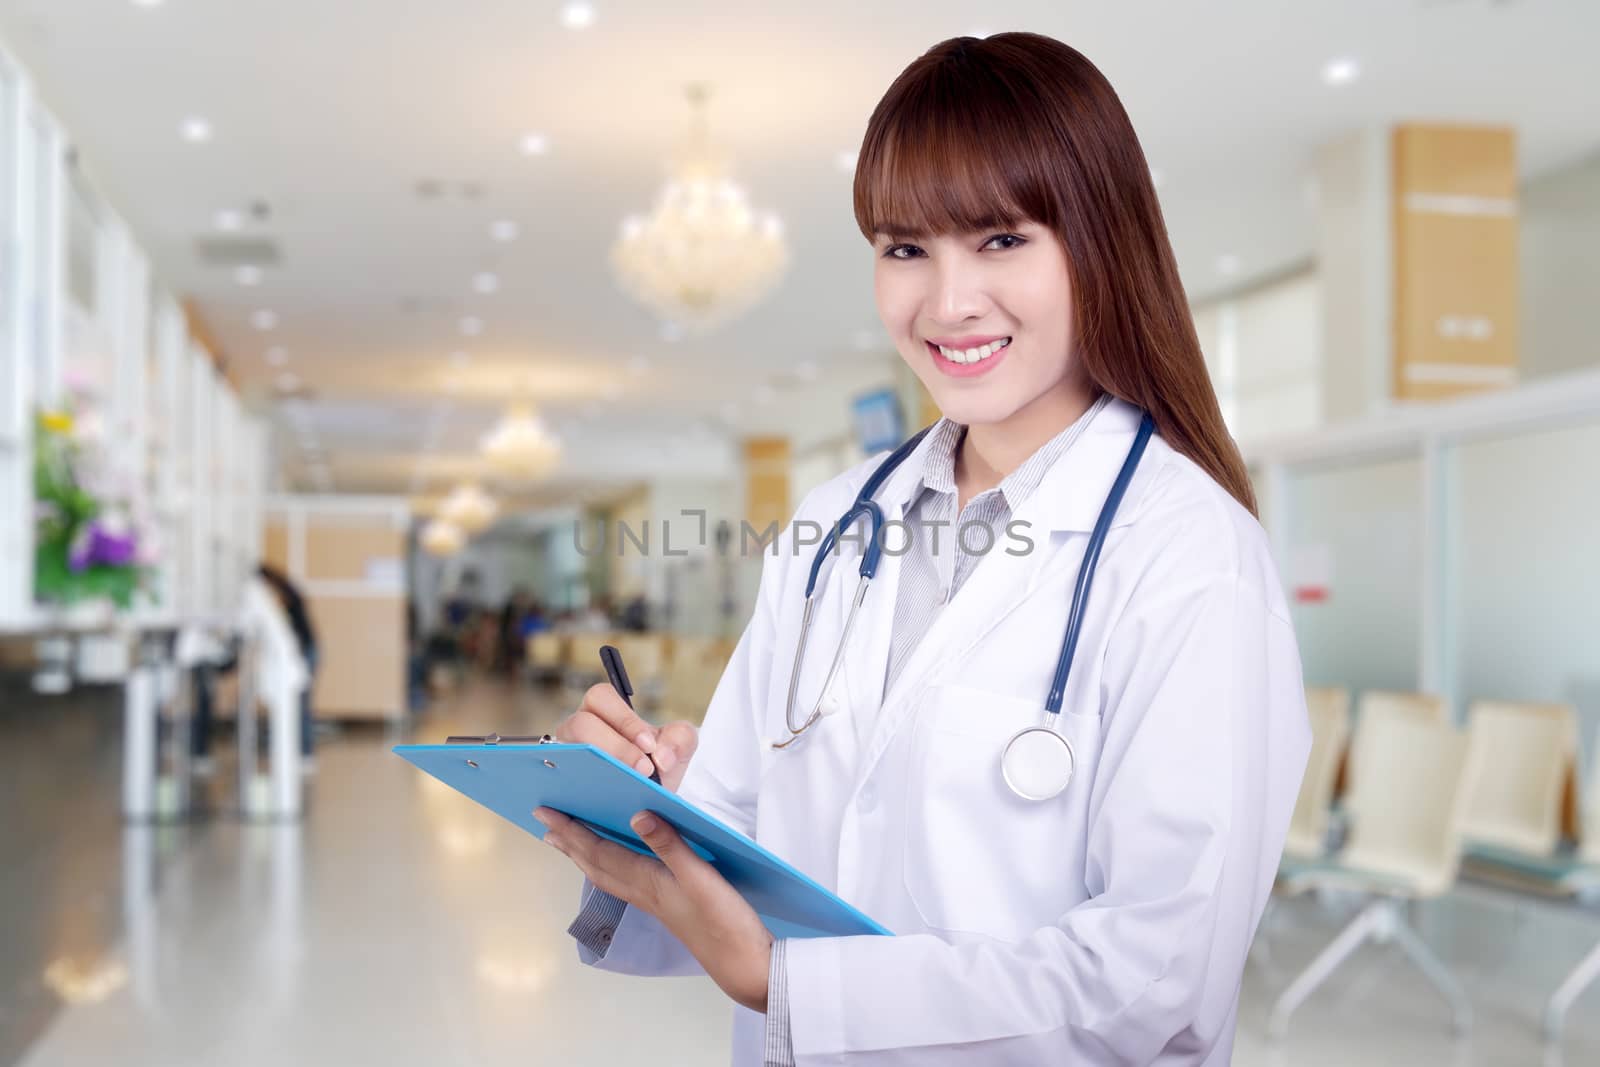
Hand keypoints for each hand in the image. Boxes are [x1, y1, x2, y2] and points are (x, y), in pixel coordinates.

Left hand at [536, 806, 772, 1012]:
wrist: (741, 963)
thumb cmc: (723, 920)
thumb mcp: (700, 877)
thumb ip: (670, 844)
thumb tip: (636, 816)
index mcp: (646, 880)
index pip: (599, 851)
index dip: (572, 830)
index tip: (546, 812)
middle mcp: (642, 891)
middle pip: (595, 864)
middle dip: (569, 842)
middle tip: (544, 822)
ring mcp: (652, 901)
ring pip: (606, 874)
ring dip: (583, 855)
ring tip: (566, 842)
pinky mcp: (665, 905)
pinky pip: (622, 880)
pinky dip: (607, 866)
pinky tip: (612, 864)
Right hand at [555, 683, 698, 792]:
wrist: (650, 800)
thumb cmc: (657, 765)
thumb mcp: (677, 749)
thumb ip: (680, 740)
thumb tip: (662, 757)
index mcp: (602, 711)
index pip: (600, 697)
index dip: (624, 719)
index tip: (649, 745)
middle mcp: (576, 729)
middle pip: (580, 724)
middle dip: (614, 747)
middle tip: (644, 770)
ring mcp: (565, 756)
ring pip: (567, 753)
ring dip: (597, 768)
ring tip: (626, 786)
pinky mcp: (561, 785)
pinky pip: (560, 785)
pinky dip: (579, 792)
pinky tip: (605, 805)